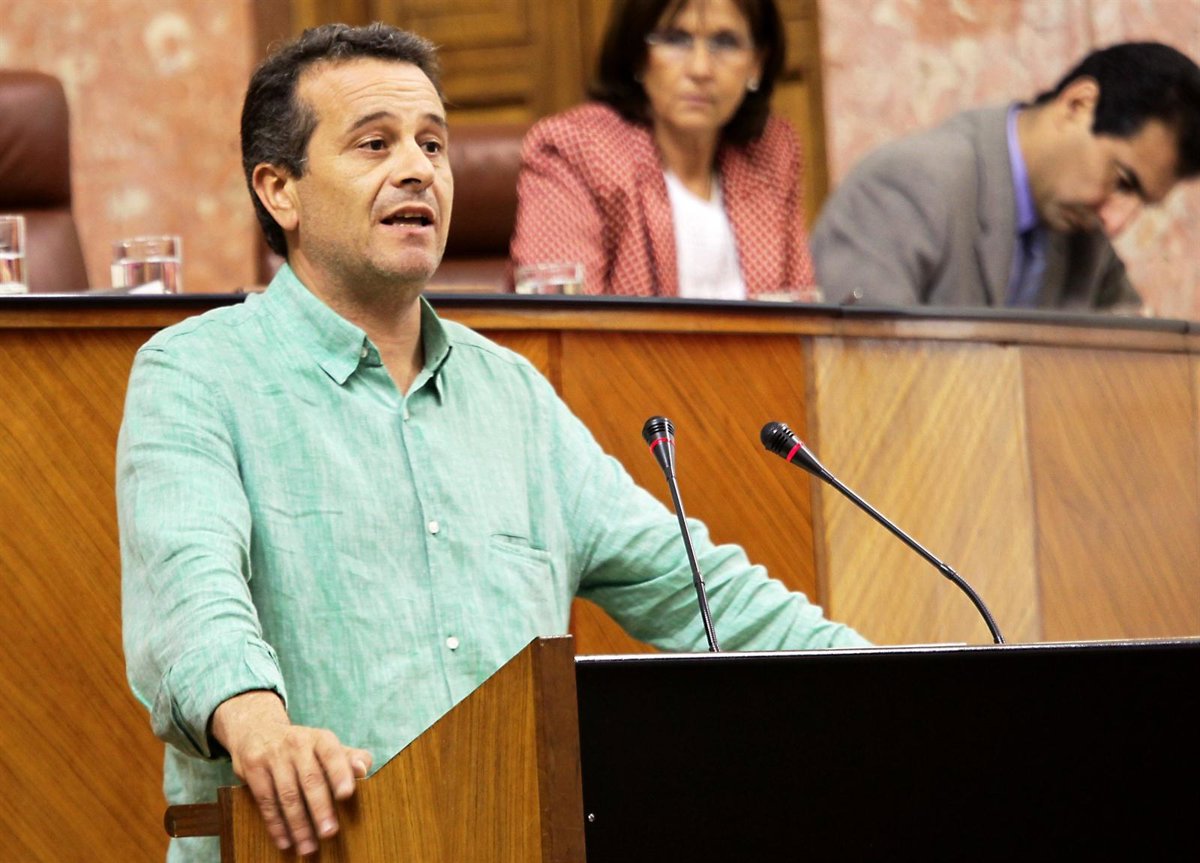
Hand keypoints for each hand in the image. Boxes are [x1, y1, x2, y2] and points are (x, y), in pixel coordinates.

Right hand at [211, 690, 372, 855]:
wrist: (257, 729)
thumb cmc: (301, 745)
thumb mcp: (323, 745)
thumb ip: (347, 757)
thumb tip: (364, 768)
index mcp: (319, 738)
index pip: (332, 754)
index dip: (340, 773)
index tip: (347, 794)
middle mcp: (297, 743)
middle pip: (310, 779)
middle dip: (320, 808)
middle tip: (330, 833)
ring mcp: (273, 755)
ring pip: (287, 795)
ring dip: (299, 824)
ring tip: (308, 847)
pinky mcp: (253, 768)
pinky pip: (266, 801)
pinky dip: (276, 824)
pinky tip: (285, 841)